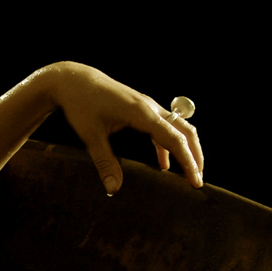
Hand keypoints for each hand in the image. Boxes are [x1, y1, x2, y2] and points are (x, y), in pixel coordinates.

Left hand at [0, 62, 204, 193]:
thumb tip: (113, 189)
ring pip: (177, 127)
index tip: (195, 181)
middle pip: (184, 131)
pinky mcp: (141, 109)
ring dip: (185, 149)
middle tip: (197, 181)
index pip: (174, 139)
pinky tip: (163, 165)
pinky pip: (163, 127)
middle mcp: (150, 107)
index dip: (188, 161)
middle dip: (194, 156)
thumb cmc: (81, 105)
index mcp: (141, 113)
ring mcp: (147, 106)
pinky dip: (168, 145)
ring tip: (187, 174)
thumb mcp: (90, 136)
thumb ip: (104, 162)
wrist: (74, 81)